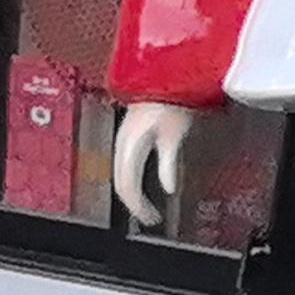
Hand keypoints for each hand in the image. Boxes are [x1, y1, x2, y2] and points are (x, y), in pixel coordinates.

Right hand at [112, 102, 193, 229]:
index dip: (138, 208)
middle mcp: (120, 145)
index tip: (153, 220)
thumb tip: (169, 188)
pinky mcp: (127, 135)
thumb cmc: (171, 101)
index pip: (128, 187)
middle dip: (134, 205)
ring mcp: (121, 139)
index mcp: (129, 148)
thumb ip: (169, 163)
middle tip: (151, 218)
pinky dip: (132, 180)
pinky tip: (143, 185)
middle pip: (121, 184)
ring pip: (120, 175)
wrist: (162, 74)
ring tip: (147, 207)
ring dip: (132, 194)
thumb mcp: (174, 135)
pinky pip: (124, 166)